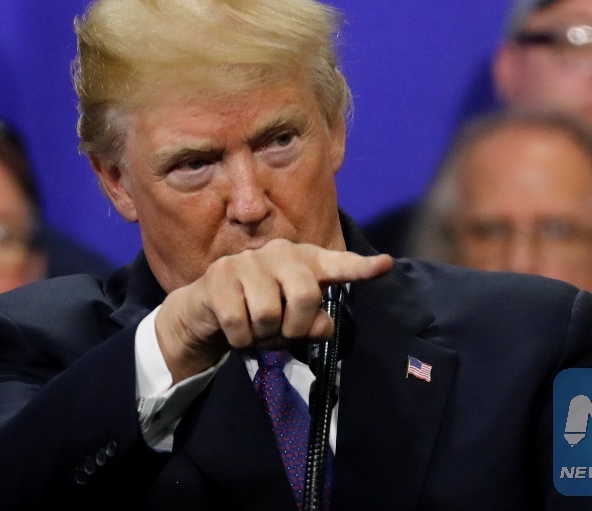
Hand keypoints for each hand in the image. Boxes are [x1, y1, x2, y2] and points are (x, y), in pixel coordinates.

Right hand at [155, 239, 392, 382]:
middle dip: (294, 327)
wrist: (208, 310)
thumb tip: (323, 325)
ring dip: (262, 335)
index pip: (338, 265)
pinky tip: (236, 331)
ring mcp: (247, 261)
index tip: (384, 265)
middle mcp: (279, 252)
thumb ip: (315, 324)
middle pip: (304, 295)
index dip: (361, 268)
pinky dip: (240, 339)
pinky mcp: (219, 276)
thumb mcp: (293, 323)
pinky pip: (240, 323)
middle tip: (282, 333)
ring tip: (255, 329)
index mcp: (305, 261)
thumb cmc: (260, 313)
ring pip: (269, 313)